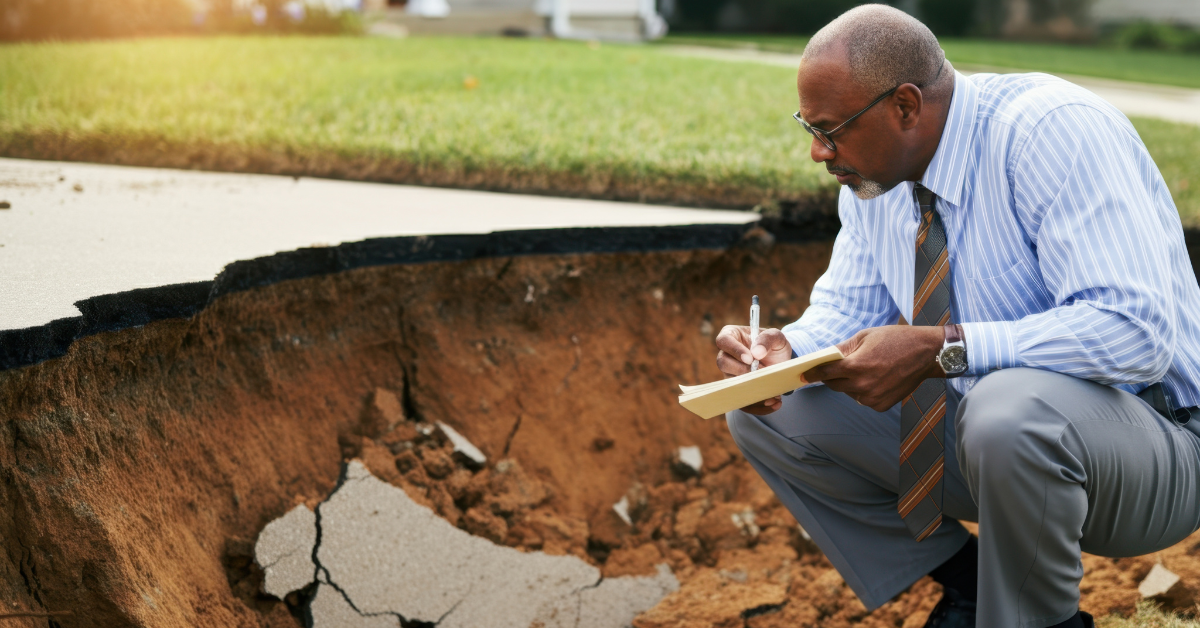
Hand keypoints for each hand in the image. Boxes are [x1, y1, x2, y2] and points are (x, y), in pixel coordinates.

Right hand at [714, 325, 792, 414]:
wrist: (780, 361)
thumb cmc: (773, 344)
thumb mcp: (776, 336)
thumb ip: (767, 339)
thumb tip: (756, 353)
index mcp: (731, 336)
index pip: (724, 340)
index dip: (734, 350)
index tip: (750, 358)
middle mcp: (726, 355)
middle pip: (723, 363)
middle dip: (742, 371)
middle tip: (761, 373)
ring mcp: (730, 374)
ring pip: (730, 384)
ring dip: (750, 389)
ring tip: (772, 393)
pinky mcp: (737, 390)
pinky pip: (741, 402)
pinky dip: (757, 406)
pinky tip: (774, 403)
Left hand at [805, 325, 943, 411]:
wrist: (926, 353)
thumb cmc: (895, 340)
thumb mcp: (865, 337)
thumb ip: (843, 348)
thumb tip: (825, 356)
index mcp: (856, 366)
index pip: (825, 373)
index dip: (812, 373)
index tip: (803, 375)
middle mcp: (862, 385)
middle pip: (834, 385)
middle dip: (832, 377)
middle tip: (835, 368)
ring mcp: (872, 398)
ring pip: (849, 393)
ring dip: (849, 383)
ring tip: (863, 370)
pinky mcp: (881, 405)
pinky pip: (863, 399)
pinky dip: (863, 391)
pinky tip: (875, 379)